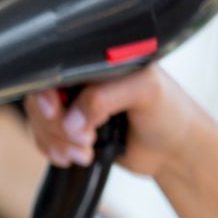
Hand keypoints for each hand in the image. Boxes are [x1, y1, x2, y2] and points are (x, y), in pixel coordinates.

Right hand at [24, 64, 205, 179]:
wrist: (177, 150)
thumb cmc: (171, 113)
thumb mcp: (144, 92)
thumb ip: (104, 98)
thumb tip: (70, 121)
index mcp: (98, 60)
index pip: (55, 70)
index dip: (47, 95)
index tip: (58, 114)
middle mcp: (83, 80)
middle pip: (41, 98)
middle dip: (55, 126)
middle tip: (83, 140)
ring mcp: (76, 106)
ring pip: (40, 121)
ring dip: (56, 142)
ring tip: (84, 153)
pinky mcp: (73, 130)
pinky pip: (45, 138)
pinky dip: (53, 150)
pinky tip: (74, 157)